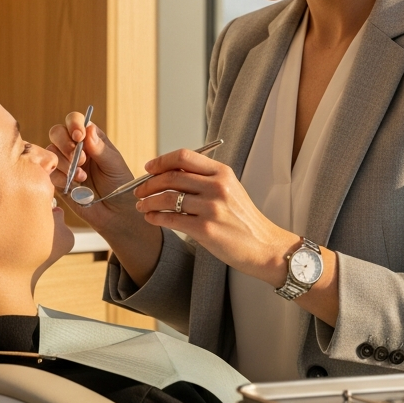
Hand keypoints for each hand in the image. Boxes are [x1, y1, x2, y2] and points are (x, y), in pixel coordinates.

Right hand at [47, 113, 139, 218]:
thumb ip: (101, 149)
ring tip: (83, 177)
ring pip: (51, 151)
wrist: (116, 214)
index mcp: (90, 139)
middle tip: (80, 159)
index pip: (75, 121)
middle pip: (57, 132)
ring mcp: (64, 164)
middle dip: (65, 143)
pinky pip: (49, 172)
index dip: (73, 124)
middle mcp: (75, 148)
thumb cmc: (120, 187)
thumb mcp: (114, 165)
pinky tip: (73, 185)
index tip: (79, 136)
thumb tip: (88, 128)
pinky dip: (60, 177)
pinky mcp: (57, 181)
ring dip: (65, 163)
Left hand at [132, 148, 298, 287]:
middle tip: (139, 190)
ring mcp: (211, 208)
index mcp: (222, 173)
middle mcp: (217, 187)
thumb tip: (170, 172)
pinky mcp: (206, 230)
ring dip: (148, 201)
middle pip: (172, 176)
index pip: (185, 156)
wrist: (264, 246)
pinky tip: (151, 218)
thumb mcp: (230, 189)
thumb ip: (204, 179)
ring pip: (167, 198)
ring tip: (141, 206)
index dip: (162, 160)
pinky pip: (171, 219)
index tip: (149, 167)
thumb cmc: (243, 219)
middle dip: (149, 183)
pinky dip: (156, 217)